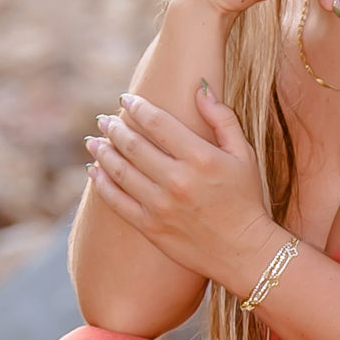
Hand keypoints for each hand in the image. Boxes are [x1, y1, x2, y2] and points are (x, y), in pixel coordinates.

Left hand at [84, 85, 282, 284]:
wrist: (244, 252)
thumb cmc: (246, 200)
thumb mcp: (244, 154)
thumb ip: (223, 118)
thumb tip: (200, 87)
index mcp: (200, 158)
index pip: (158, 122)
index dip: (137, 107)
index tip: (126, 99)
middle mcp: (177, 180)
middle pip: (133, 144)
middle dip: (114, 127)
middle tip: (105, 120)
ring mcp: (161, 206)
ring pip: (120, 171)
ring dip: (102, 151)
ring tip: (93, 141)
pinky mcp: (151, 228)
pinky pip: (117, 201)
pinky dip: (101, 183)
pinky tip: (94, 170)